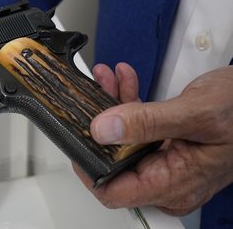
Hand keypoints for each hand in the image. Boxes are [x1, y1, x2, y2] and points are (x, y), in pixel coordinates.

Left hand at [74, 63, 232, 214]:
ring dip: (113, 107)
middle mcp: (168, 179)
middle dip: (100, 124)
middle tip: (93, 95)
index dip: (89, 167)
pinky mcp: (167, 145)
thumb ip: (147, 122)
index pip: (114, 192)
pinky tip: (124, 83)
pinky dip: (129, 105)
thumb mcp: (194, 113)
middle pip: (114, 161)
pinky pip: (138, 129)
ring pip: (124, 141)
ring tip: (109, 80)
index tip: (77, 137)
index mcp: (174, 183)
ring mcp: (167, 162)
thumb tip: (103, 130)